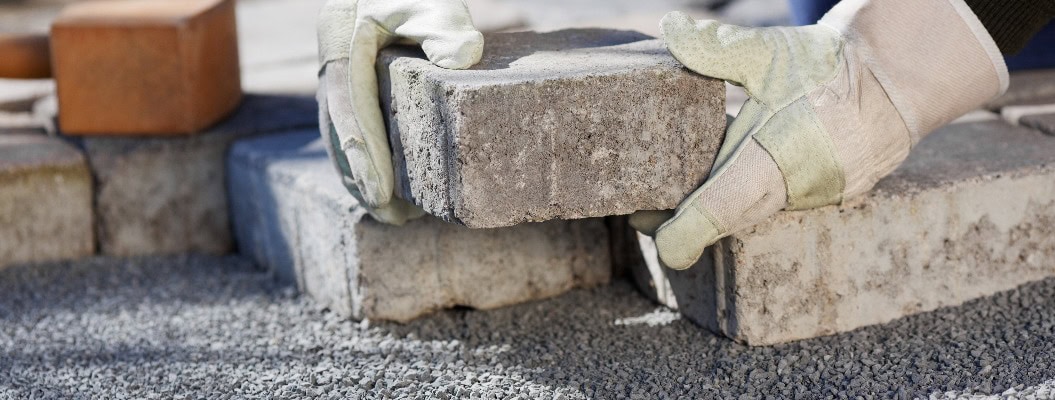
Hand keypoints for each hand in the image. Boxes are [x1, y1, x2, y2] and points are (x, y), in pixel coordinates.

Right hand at [316, 0, 483, 223]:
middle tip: (390, 216)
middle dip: (360, 178)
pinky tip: (385, 192)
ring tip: (392, 216)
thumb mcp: (431, 3)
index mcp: (342, 43)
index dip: (362, 152)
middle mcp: (331, 65)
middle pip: (337, 131)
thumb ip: (445, 26)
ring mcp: (336, 79)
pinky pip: (348, 131)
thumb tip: (465, 56)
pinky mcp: (349, 89)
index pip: (348, 105)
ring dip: (360, 179)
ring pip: (338, 137)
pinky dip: (362, 164)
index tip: (381, 190)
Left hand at [632, 0, 1006, 269]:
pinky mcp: (819, 200)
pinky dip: (740, 201)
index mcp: (782, 156)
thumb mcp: (772, 52)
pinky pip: (769, 207)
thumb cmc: (829, 67)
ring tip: (665, 203)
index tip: (658, 242)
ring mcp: (812, 200)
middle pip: (725, 219)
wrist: (894, 82)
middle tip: (640, 214)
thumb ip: (719, 48)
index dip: (686, 231)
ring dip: (710, 210)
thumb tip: (672, 29)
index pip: (724, 206)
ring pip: (747, 215)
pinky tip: (712, 186)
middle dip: (680, 222)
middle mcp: (798, 189)